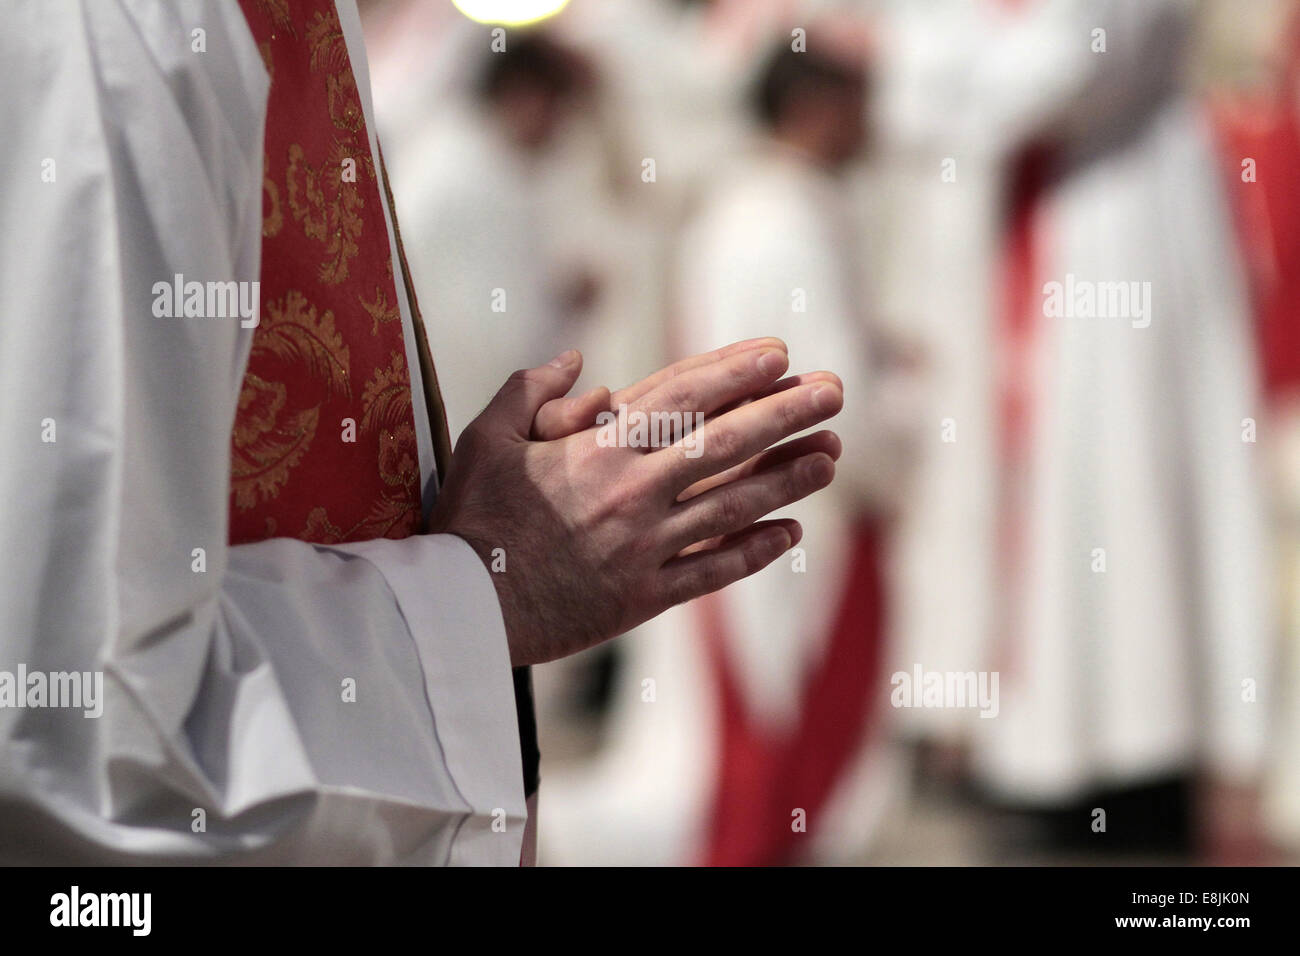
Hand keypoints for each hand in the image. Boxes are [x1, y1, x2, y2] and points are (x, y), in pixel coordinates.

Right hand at [427, 342, 842, 665]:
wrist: (463, 611)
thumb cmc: (470, 520)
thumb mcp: (484, 439)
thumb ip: (529, 390)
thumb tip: (575, 358)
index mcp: (596, 448)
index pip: (681, 397)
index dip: (735, 371)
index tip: (780, 352)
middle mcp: (632, 492)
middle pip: (725, 443)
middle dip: (786, 412)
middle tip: (836, 390)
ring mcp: (644, 546)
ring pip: (733, 504)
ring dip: (788, 478)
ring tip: (832, 455)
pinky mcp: (644, 597)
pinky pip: (713, 571)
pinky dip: (755, 551)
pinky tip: (792, 533)